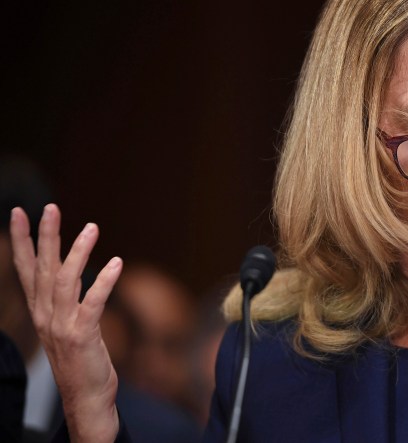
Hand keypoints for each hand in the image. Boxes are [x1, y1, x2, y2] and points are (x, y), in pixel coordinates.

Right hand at [10, 204, 121, 442]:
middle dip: (44, 236)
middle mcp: (45, 315)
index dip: (22, 241)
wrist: (86, 397)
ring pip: (64, 280)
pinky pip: (93, 303)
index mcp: (40, 310)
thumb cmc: (81, 359)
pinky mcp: (82, 336)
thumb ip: (66, 298)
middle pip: (41, 268)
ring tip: (91, 227)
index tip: (19, 213)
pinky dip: (104, 281)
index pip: (25, 269)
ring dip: (78, 252)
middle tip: (49, 208)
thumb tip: (72, 270)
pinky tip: (117, 263)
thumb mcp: (67, 324)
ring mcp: (61, 326)